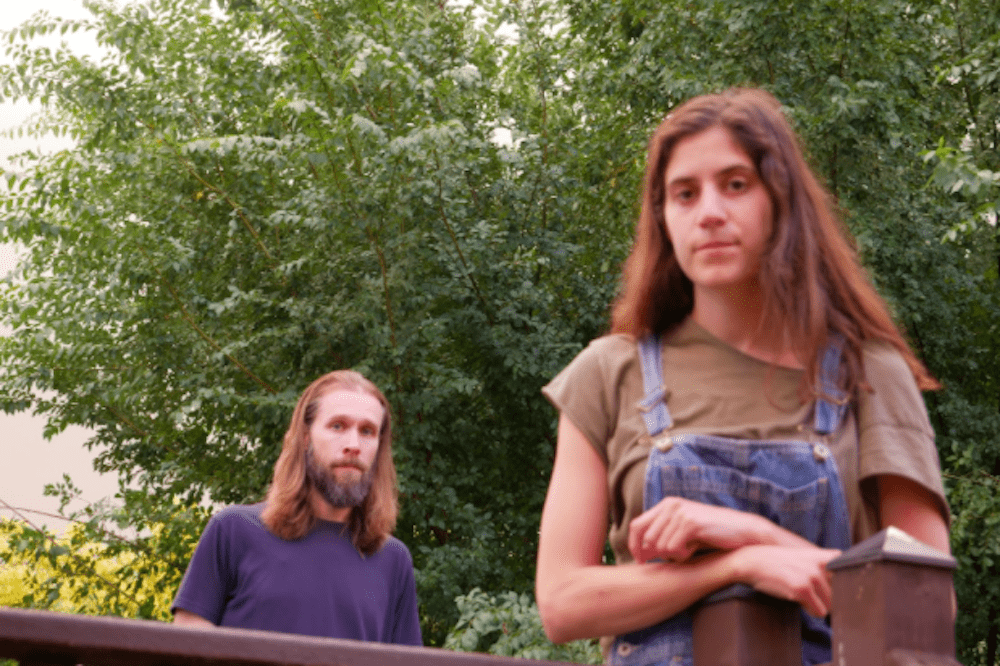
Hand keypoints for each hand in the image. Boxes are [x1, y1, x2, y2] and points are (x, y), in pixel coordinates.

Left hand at [628, 497, 776, 563]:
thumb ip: (662, 537)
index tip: (640, 561)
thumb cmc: (712, 534)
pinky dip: (682, 555)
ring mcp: (680, 512)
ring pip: (659, 545)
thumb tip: (640, 552)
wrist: (743, 530)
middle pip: (646, 538)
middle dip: (655, 553)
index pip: (636, 525)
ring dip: (673, 555)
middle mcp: (670, 505)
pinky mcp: (690, 523)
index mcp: (666, 504)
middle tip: (673, 557)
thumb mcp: (683, 531)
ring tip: (689, 550)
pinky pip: (672, 548)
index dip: (633, 545)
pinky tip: (693, 550)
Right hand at [729, 545, 840, 617]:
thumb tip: (844, 590)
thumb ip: (824, 569)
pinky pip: (819, 611)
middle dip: (829, 599)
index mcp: (825, 556)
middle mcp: (821, 564)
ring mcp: (812, 576)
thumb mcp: (805, 558)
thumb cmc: (778, 562)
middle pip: (840, 595)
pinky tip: (797, 599)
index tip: (844, 592)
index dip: (848, 586)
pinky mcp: (802, 589)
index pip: (851, 574)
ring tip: (803, 596)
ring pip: (831, 605)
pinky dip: (810, 610)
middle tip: (814, 595)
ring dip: (818, 605)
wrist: (752, 561)